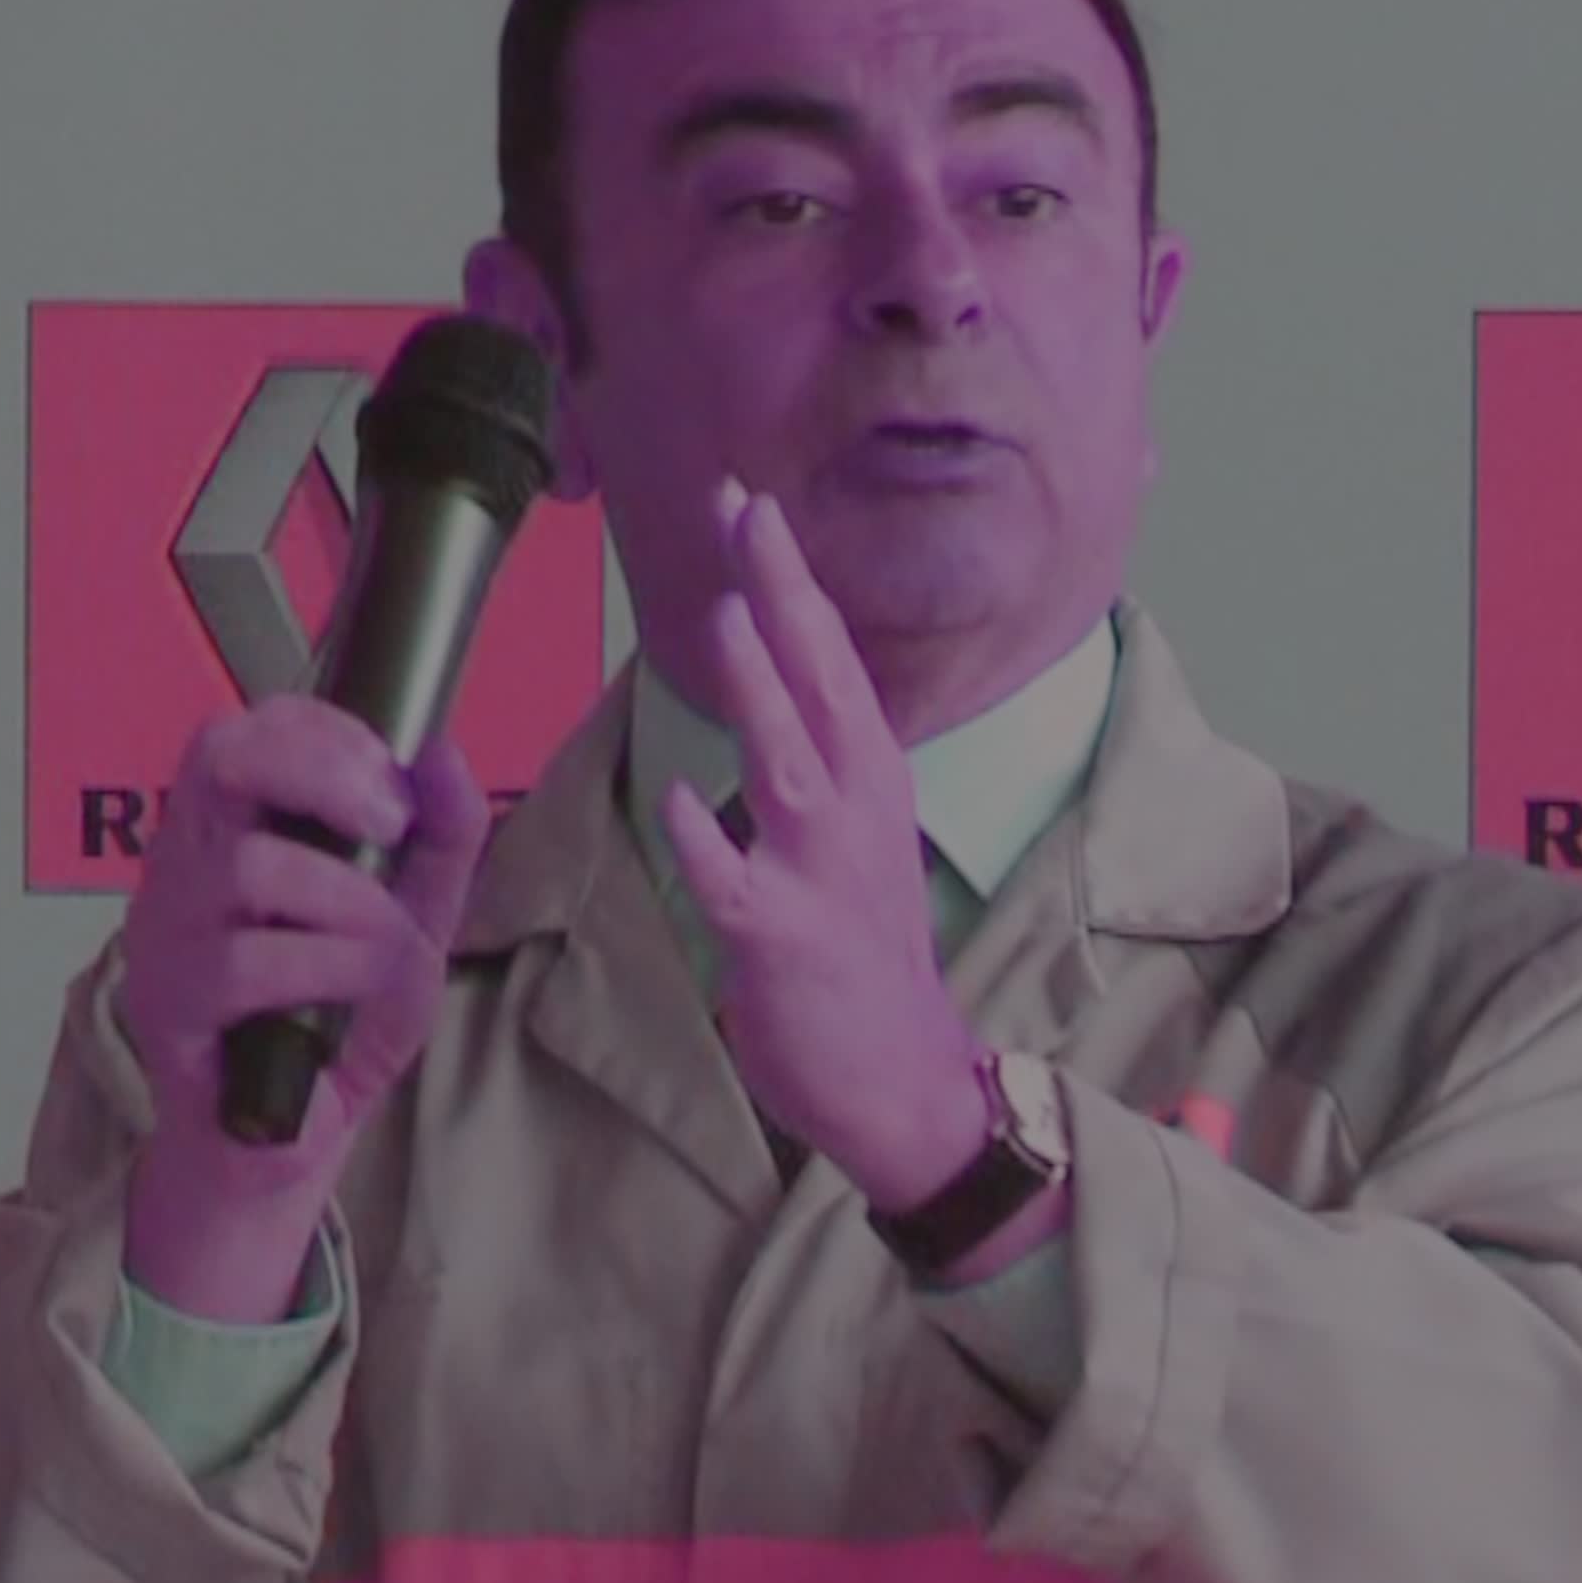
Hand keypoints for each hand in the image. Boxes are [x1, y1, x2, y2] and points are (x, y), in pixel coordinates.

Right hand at [112, 697, 488, 1321]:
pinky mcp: (168, 1004)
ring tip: (388, 948)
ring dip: (350, 902)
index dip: (323, 732)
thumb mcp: (409, 920)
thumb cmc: (330, 1023)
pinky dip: (330, 970)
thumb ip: (439, 840)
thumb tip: (444, 754)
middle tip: (390, 826)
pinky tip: (355, 996)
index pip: (247, 731)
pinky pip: (248, 963)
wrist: (275, 1147)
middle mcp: (184, 863)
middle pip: (220, 758)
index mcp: (229, 828)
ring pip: (250, 869)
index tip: (392, 774)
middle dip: (322, 772)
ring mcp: (165, 931)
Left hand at [660, 480, 993, 1213]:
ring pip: (788, 766)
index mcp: (867, 777)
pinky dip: (709, 848)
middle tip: (746, 508)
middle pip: (820, 682)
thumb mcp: (852, 835)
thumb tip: (764, 678)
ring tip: (723, 615)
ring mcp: (822, 874)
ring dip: (759, 690)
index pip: (827, 658)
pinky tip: (678, 809)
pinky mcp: (782, 940)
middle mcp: (855, 810)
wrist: (903, 1079)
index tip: (752, 503)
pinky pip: (736, 886)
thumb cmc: (862, 952)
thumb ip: (812, 760)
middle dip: (781, 593)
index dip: (788, 580)